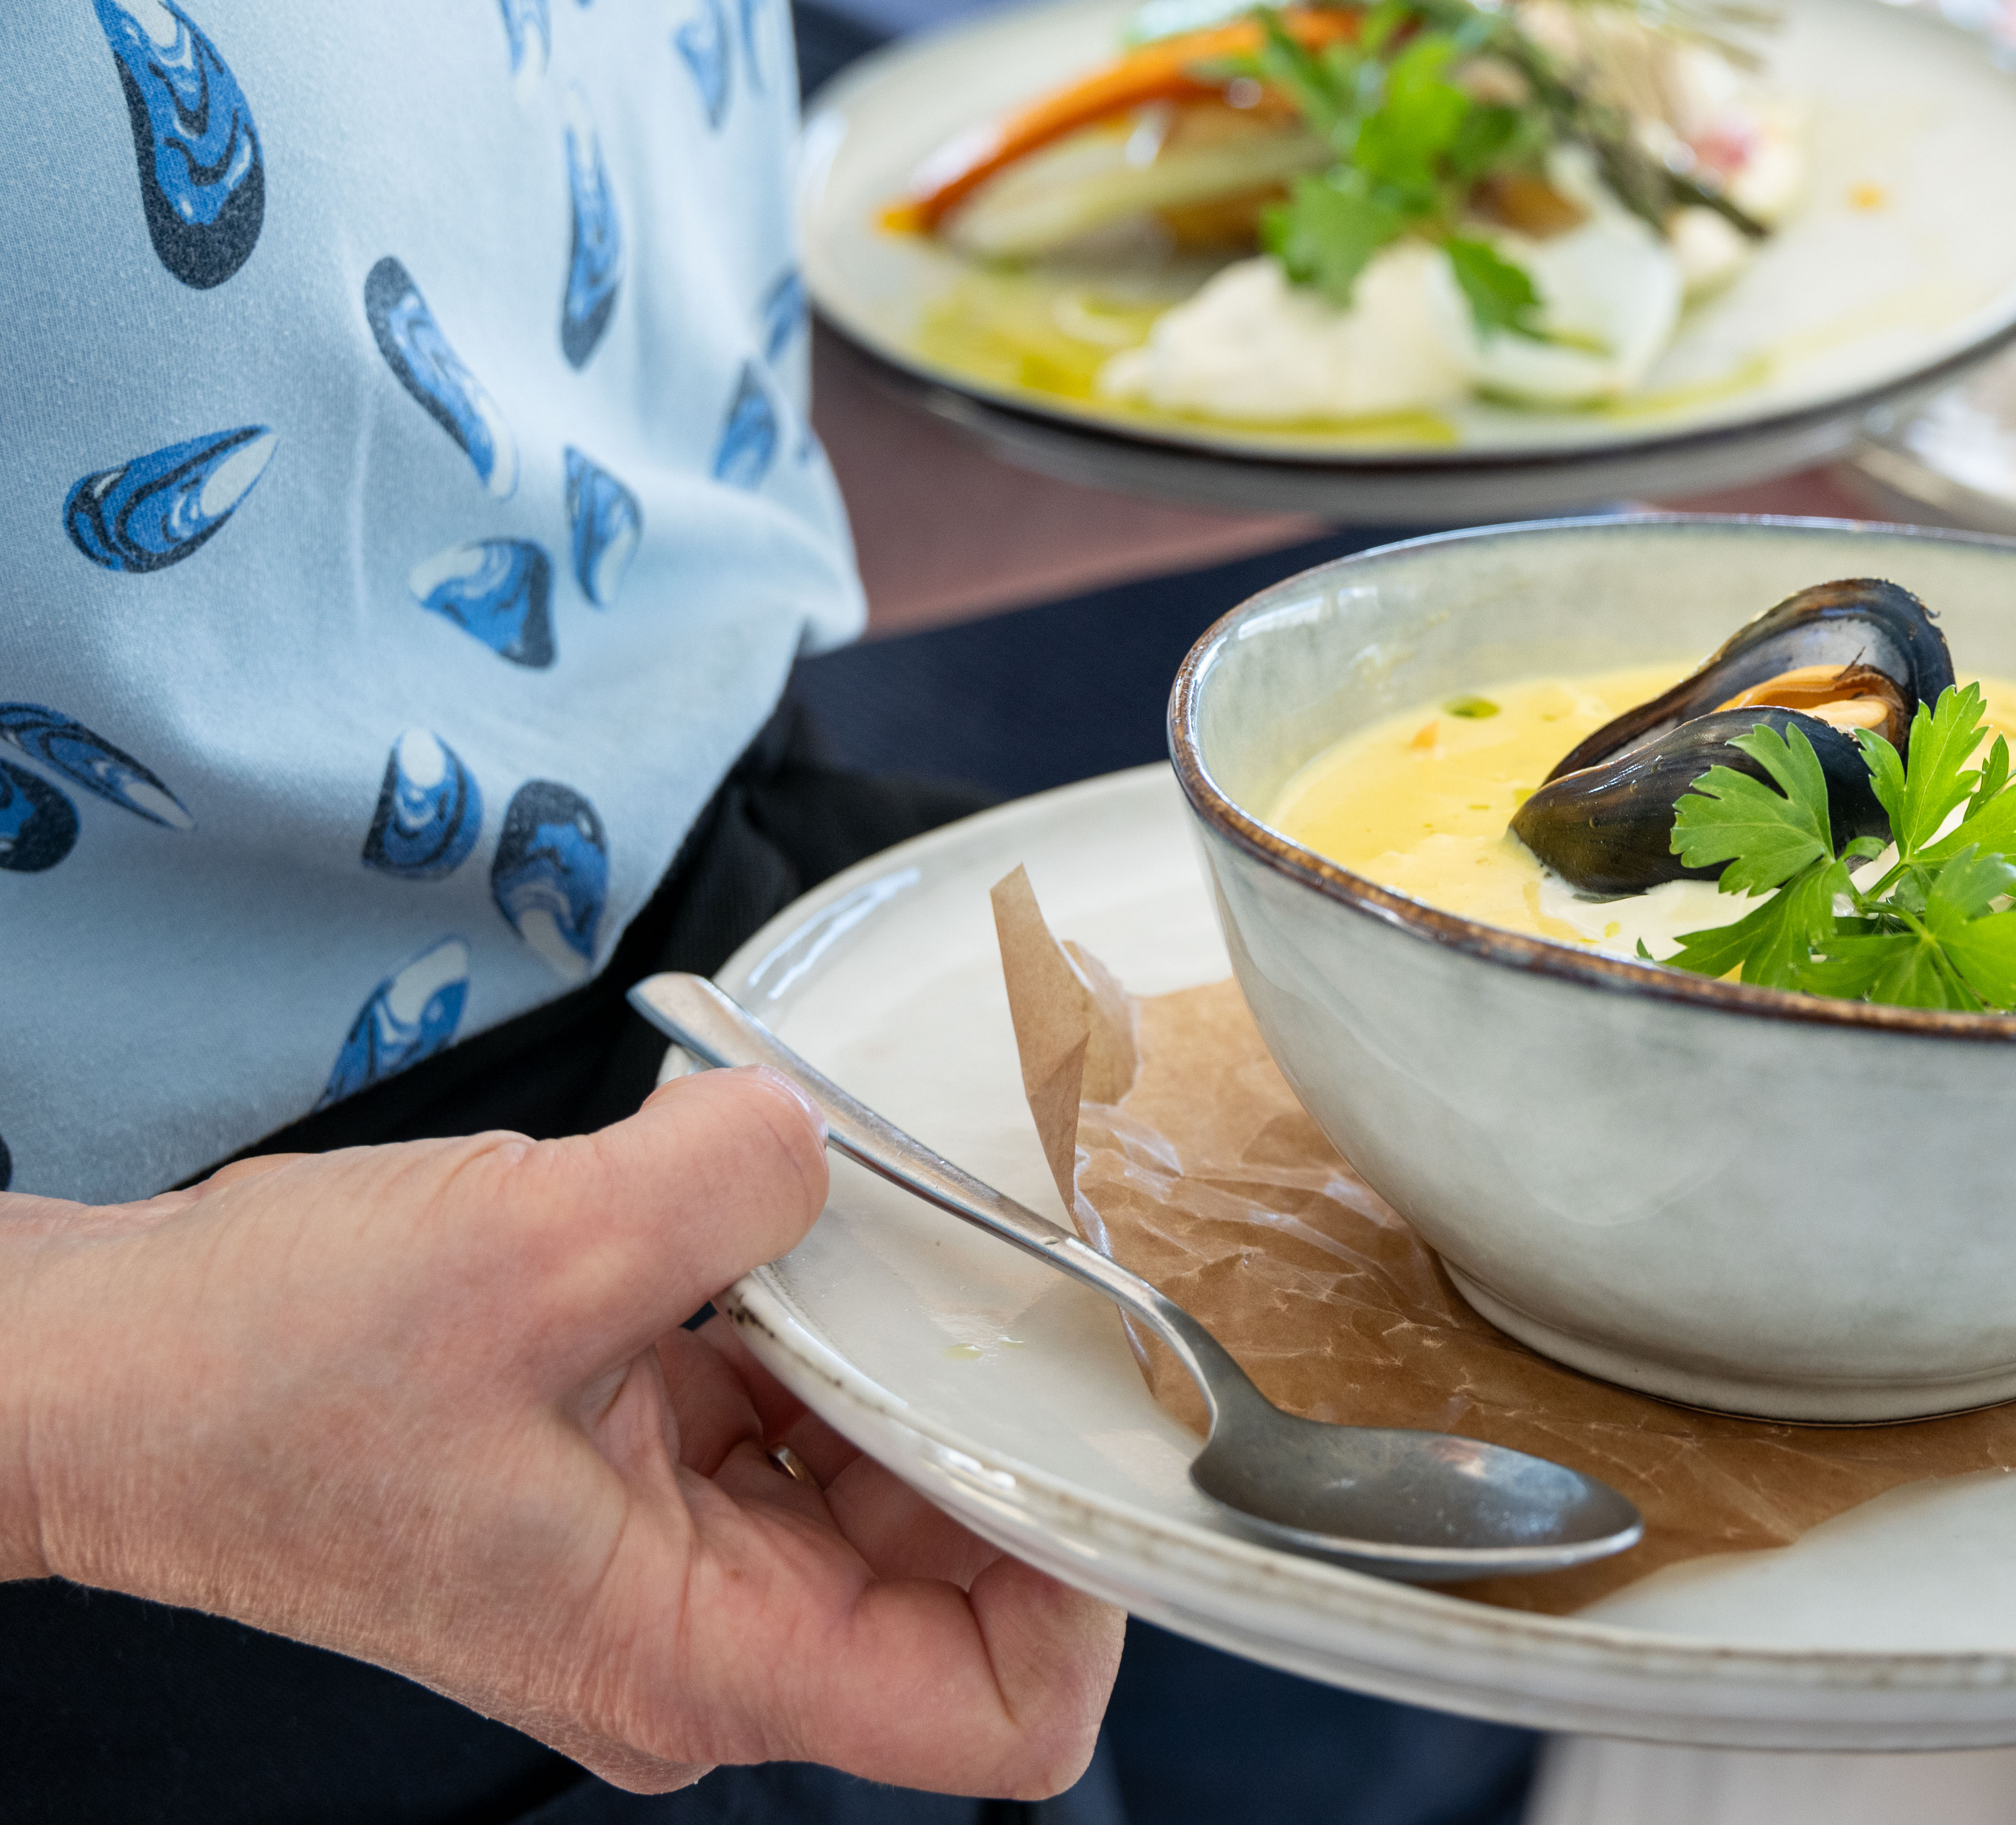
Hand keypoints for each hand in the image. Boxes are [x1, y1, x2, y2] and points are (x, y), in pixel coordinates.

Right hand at [0, 1067, 1120, 1795]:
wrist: (103, 1373)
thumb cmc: (261, 1369)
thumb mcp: (524, 1251)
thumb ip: (728, 1186)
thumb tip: (825, 1138)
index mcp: (699, 1656)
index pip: (1003, 1708)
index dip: (1081, 1578)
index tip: (1077, 1418)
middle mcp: (710, 1633)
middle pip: (971, 1567)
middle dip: (995, 1412)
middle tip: (1003, 1256)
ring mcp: (681, 1553)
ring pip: (894, 1468)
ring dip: (900, 1343)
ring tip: (868, 1220)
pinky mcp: (649, 1469)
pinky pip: (803, 1407)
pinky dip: (816, 1314)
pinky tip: (781, 1224)